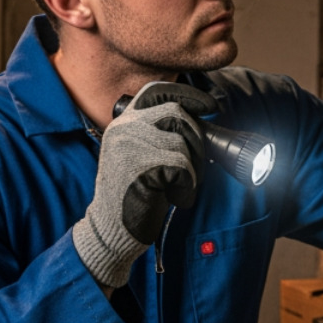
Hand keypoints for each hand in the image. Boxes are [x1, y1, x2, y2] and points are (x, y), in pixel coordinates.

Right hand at [72, 83, 217, 289]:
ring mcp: (128, 146)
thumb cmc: (135, 194)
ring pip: (182, 142)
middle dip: (196, 139)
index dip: (188, 95)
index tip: (210, 107)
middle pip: (177, 114)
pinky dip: (186, 186)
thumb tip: (201, 119)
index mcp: (124, 123)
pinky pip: (181, 168)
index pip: (156, 91)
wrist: (111, 230)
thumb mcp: (141, 154)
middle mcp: (123, 129)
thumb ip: (160, 134)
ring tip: (178, 187)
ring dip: (191, 168)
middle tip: (193, 167)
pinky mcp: (138, 168)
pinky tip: (174, 198)